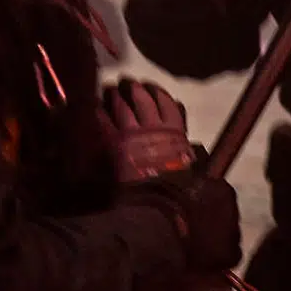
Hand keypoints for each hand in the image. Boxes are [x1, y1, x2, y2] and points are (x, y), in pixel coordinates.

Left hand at [100, 79, 241, 272]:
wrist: (156, 209)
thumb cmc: (180, 196)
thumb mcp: (196, 174)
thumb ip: (196, 158)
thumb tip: (196, 148)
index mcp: (175, 134)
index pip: (168, 105)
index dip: (159, 94)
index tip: (153, 87)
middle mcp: (154, 129)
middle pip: (143, 100)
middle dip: (135, 89)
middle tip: (128, 81)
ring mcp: (132, 135)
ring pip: (122, 106)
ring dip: (115, 96)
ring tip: (110, 89)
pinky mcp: (114, 146)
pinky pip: (104, 123)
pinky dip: (98, 114)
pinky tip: (94, 107)